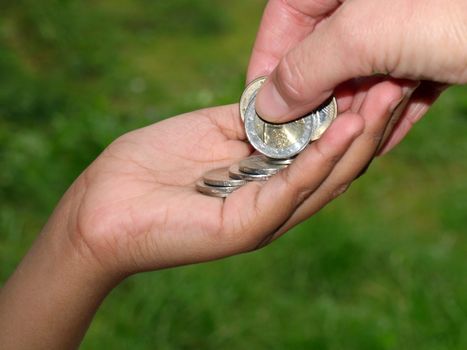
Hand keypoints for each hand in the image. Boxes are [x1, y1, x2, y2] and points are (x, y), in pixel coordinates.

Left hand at [0, 93, 403, 348]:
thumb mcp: (212, 132)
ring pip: (323, 181)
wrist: (104, 204)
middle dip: (367, 125)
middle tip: (395, 83)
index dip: (352, 115)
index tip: (373, 77)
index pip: (323, 149)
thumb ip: (252, 124)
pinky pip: (289, 191)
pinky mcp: (243, 227)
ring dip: (355, 142)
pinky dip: (317, 162)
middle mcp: (273, 202)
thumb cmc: (151, 166)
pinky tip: (343, 132)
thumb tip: (286, 102)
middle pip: (334, 166)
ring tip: (383, 100)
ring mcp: (261, 218)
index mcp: (267, 179)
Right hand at [248, 0, 465, 152]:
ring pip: (362, 72)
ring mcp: (405, 19)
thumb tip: (267, 104)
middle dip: (318, 99)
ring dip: (355, 113)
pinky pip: (400, 81)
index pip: (285, 18)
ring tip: (348, 146)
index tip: (260, 111)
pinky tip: (381, 140)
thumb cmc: (464, 9)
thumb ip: (309, 65)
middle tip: (308, 140)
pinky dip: (390, 113)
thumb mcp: (370, 32)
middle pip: (322, 51)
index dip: (268, 67)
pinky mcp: (436, 43)